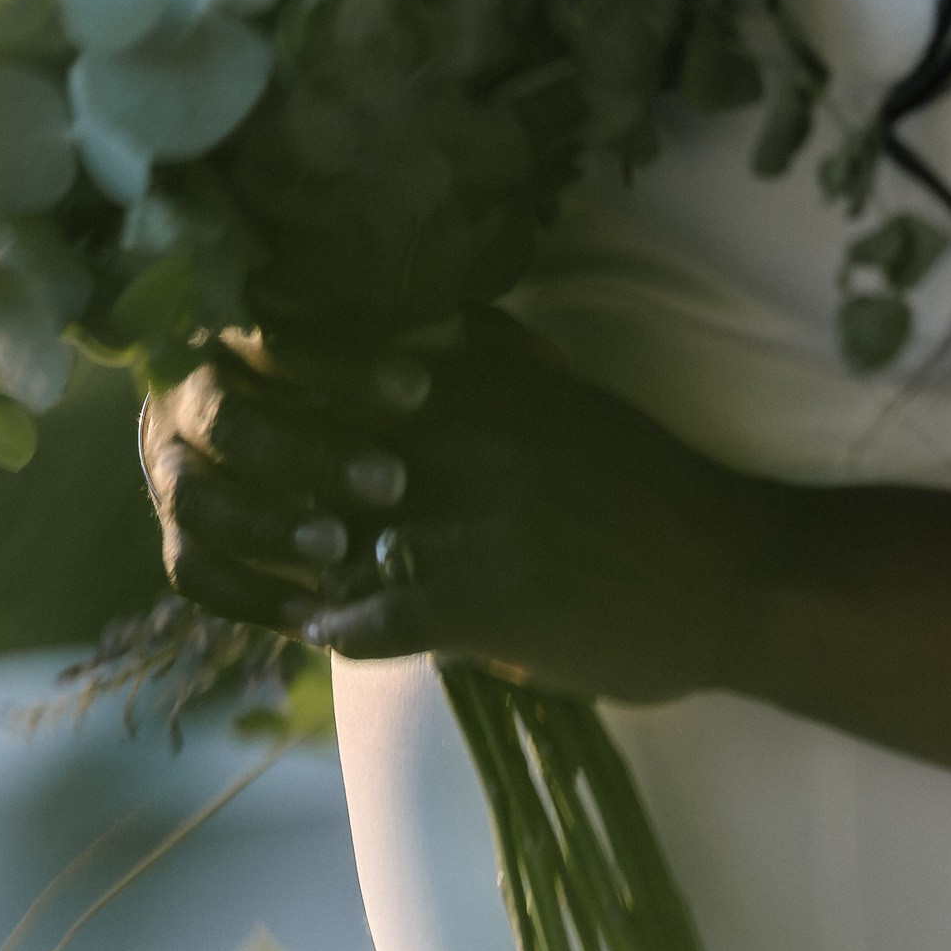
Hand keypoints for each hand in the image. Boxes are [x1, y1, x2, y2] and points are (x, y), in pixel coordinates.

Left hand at [140, 313, 784, 699]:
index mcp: (482, 380)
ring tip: (252, 566)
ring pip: (324, 534)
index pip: (337, 356)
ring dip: (281, 559)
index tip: (232, 385)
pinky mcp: (480, 604)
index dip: (271, 373)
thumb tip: (439, 321)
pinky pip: (370, 617)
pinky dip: (336, 626)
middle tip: (218, 487)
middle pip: (311, 441)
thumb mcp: (570, 393)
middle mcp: (462, 437)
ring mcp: (466, 522)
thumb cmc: (648, 483)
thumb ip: (499, 358)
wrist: (732, 574)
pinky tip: (321, 629)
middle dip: (260, 469)